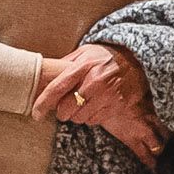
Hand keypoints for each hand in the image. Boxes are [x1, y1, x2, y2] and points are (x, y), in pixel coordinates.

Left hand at [32, 42, 163, 156]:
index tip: (35, 114)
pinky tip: (95, 106)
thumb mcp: (85, 52)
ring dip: (77, 115)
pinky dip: (91, 117)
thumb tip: (46, 74)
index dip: (43, 103)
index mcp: (83, 66)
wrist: (138, 59)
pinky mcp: (117, 106)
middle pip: (67, 109)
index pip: (57, 88)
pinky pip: (95, 121)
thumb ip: (66, 63)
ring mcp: (107, 95)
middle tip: (64, 109)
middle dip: (62, 112)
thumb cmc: (106, 56)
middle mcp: (95, 82)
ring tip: (83, 104)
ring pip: (80, 118)